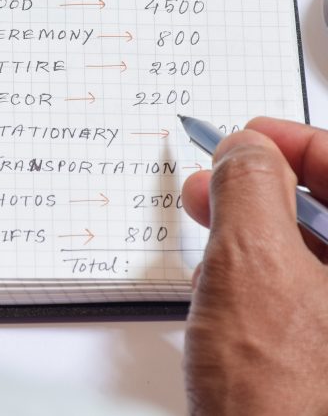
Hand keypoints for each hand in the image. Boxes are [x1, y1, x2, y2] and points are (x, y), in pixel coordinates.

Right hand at [181, 118, 327, 414]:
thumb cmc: (284, 401)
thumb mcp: (250, 268)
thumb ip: (248, 189)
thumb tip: (246, 150)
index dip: (293, 142)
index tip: (246, 138)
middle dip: (272, 187)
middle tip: (219, 180)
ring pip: (321, 256)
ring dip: (263, 231)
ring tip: (210, 228)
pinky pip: (312, 298)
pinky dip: (270, 278)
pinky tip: (231, 286)